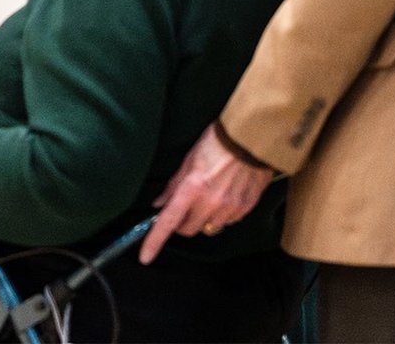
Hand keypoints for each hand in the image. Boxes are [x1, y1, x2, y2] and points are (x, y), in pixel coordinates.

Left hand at [138, 124, 274, 263]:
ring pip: (209, 228)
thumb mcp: (189, 160)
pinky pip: (228, 222)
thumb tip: (159, 205)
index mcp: (192, 188)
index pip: (169, 221)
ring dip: (204, 219)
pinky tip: (226, 196)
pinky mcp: (246, 208)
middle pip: (189, 230)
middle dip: (184, 222)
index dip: (154, 241)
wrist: (249, 138)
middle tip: (186, 206)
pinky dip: (223, 215)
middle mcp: (211, 202)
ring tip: (210, 196)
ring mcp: (230, 207)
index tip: (145, 256)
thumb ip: (174, 186)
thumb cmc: (216, 143)